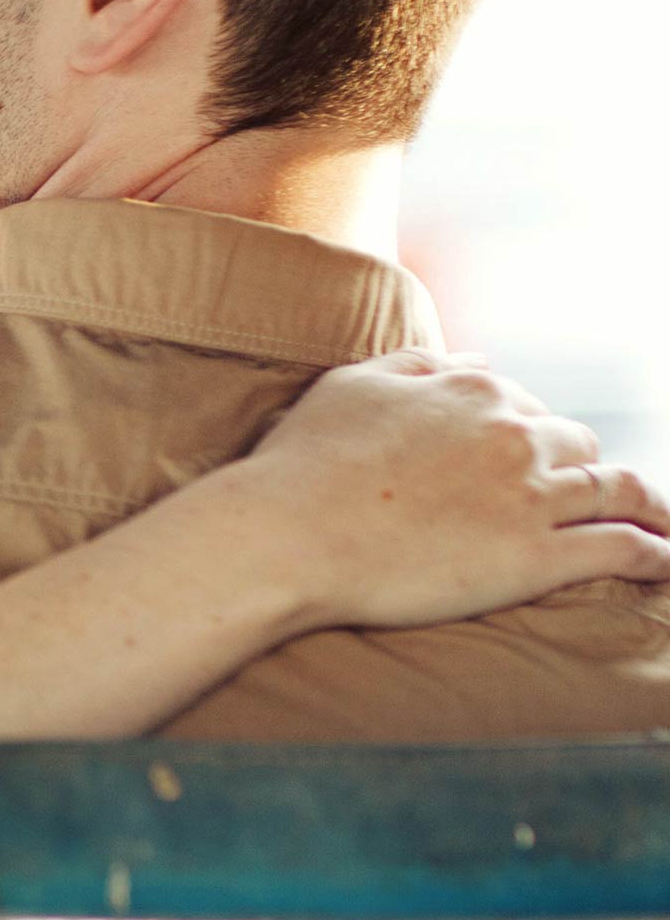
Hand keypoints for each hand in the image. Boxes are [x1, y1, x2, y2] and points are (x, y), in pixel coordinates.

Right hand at [197, 348, 669, 634]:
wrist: (287, 535)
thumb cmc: (304, 463)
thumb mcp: (350, 386)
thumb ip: (416, 364)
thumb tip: (476, 356)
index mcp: (472, 389)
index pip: (525, 405)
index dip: (526, 433)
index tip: (520, 461)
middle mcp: (514, 434)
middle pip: (578, 445)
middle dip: (578, 467)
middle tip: (572, 499)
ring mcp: (531, 496)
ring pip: (621, 491)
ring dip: (651, 507)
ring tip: (664, 526)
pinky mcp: (538, 557)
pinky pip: (624, 550)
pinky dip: (656, 554)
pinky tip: (666, 563)